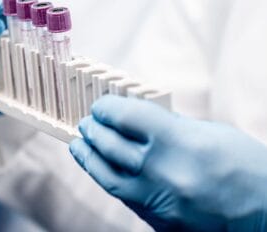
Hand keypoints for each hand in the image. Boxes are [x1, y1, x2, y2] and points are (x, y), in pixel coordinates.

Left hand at [70, 95, 266, 230]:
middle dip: (94, 129)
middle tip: (88, 122)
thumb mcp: (208, 133)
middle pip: (110, 144)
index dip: (106, 108)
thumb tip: (134, 119)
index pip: (124, 116)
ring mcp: (158, 201)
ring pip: (106, 175)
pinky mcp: (158, 222)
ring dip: (88, 155)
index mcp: (179, 141)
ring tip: (80, 143)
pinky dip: (106, 177)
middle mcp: (164, 171)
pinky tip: (100, 167)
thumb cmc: (245, 167)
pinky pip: (122, 196)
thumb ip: (167, 125)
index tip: (100, 105)